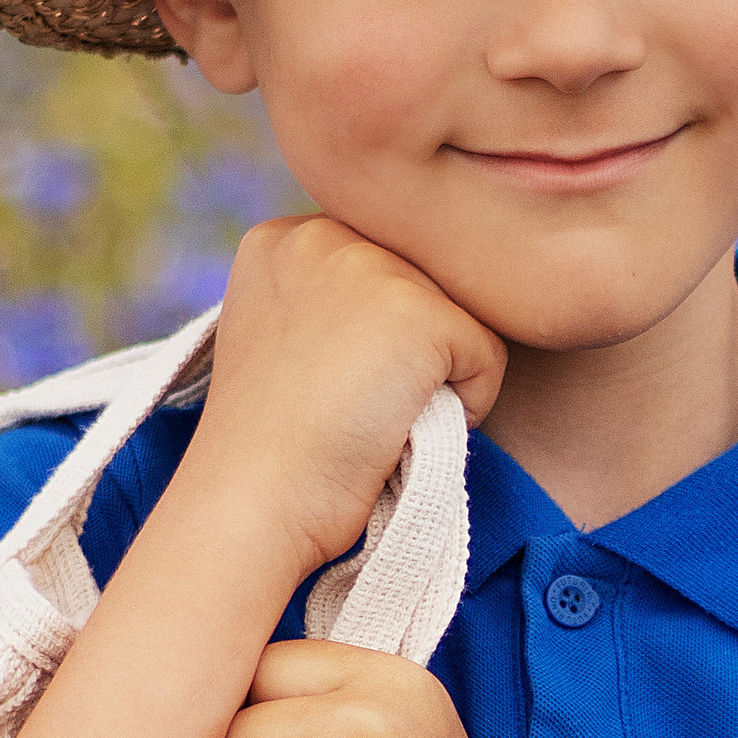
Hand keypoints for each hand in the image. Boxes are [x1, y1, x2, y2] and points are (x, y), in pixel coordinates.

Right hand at [176, 217, 506, 586]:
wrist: (249, 506)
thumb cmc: (270, 450)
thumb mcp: (282, 341)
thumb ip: (334, 302)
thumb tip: (407, 315)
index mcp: (283, 238)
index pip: (383, 269)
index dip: (372, 343)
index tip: (320, 389)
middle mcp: (323, 232)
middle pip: (426, 288)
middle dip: (406, 357)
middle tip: (346, 409)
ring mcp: (370, 265)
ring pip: (460, 320)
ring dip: (434, 380)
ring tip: (369, 418)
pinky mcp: (418, 311)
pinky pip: (488, 357)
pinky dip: (466, 408)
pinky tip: (397, 430)